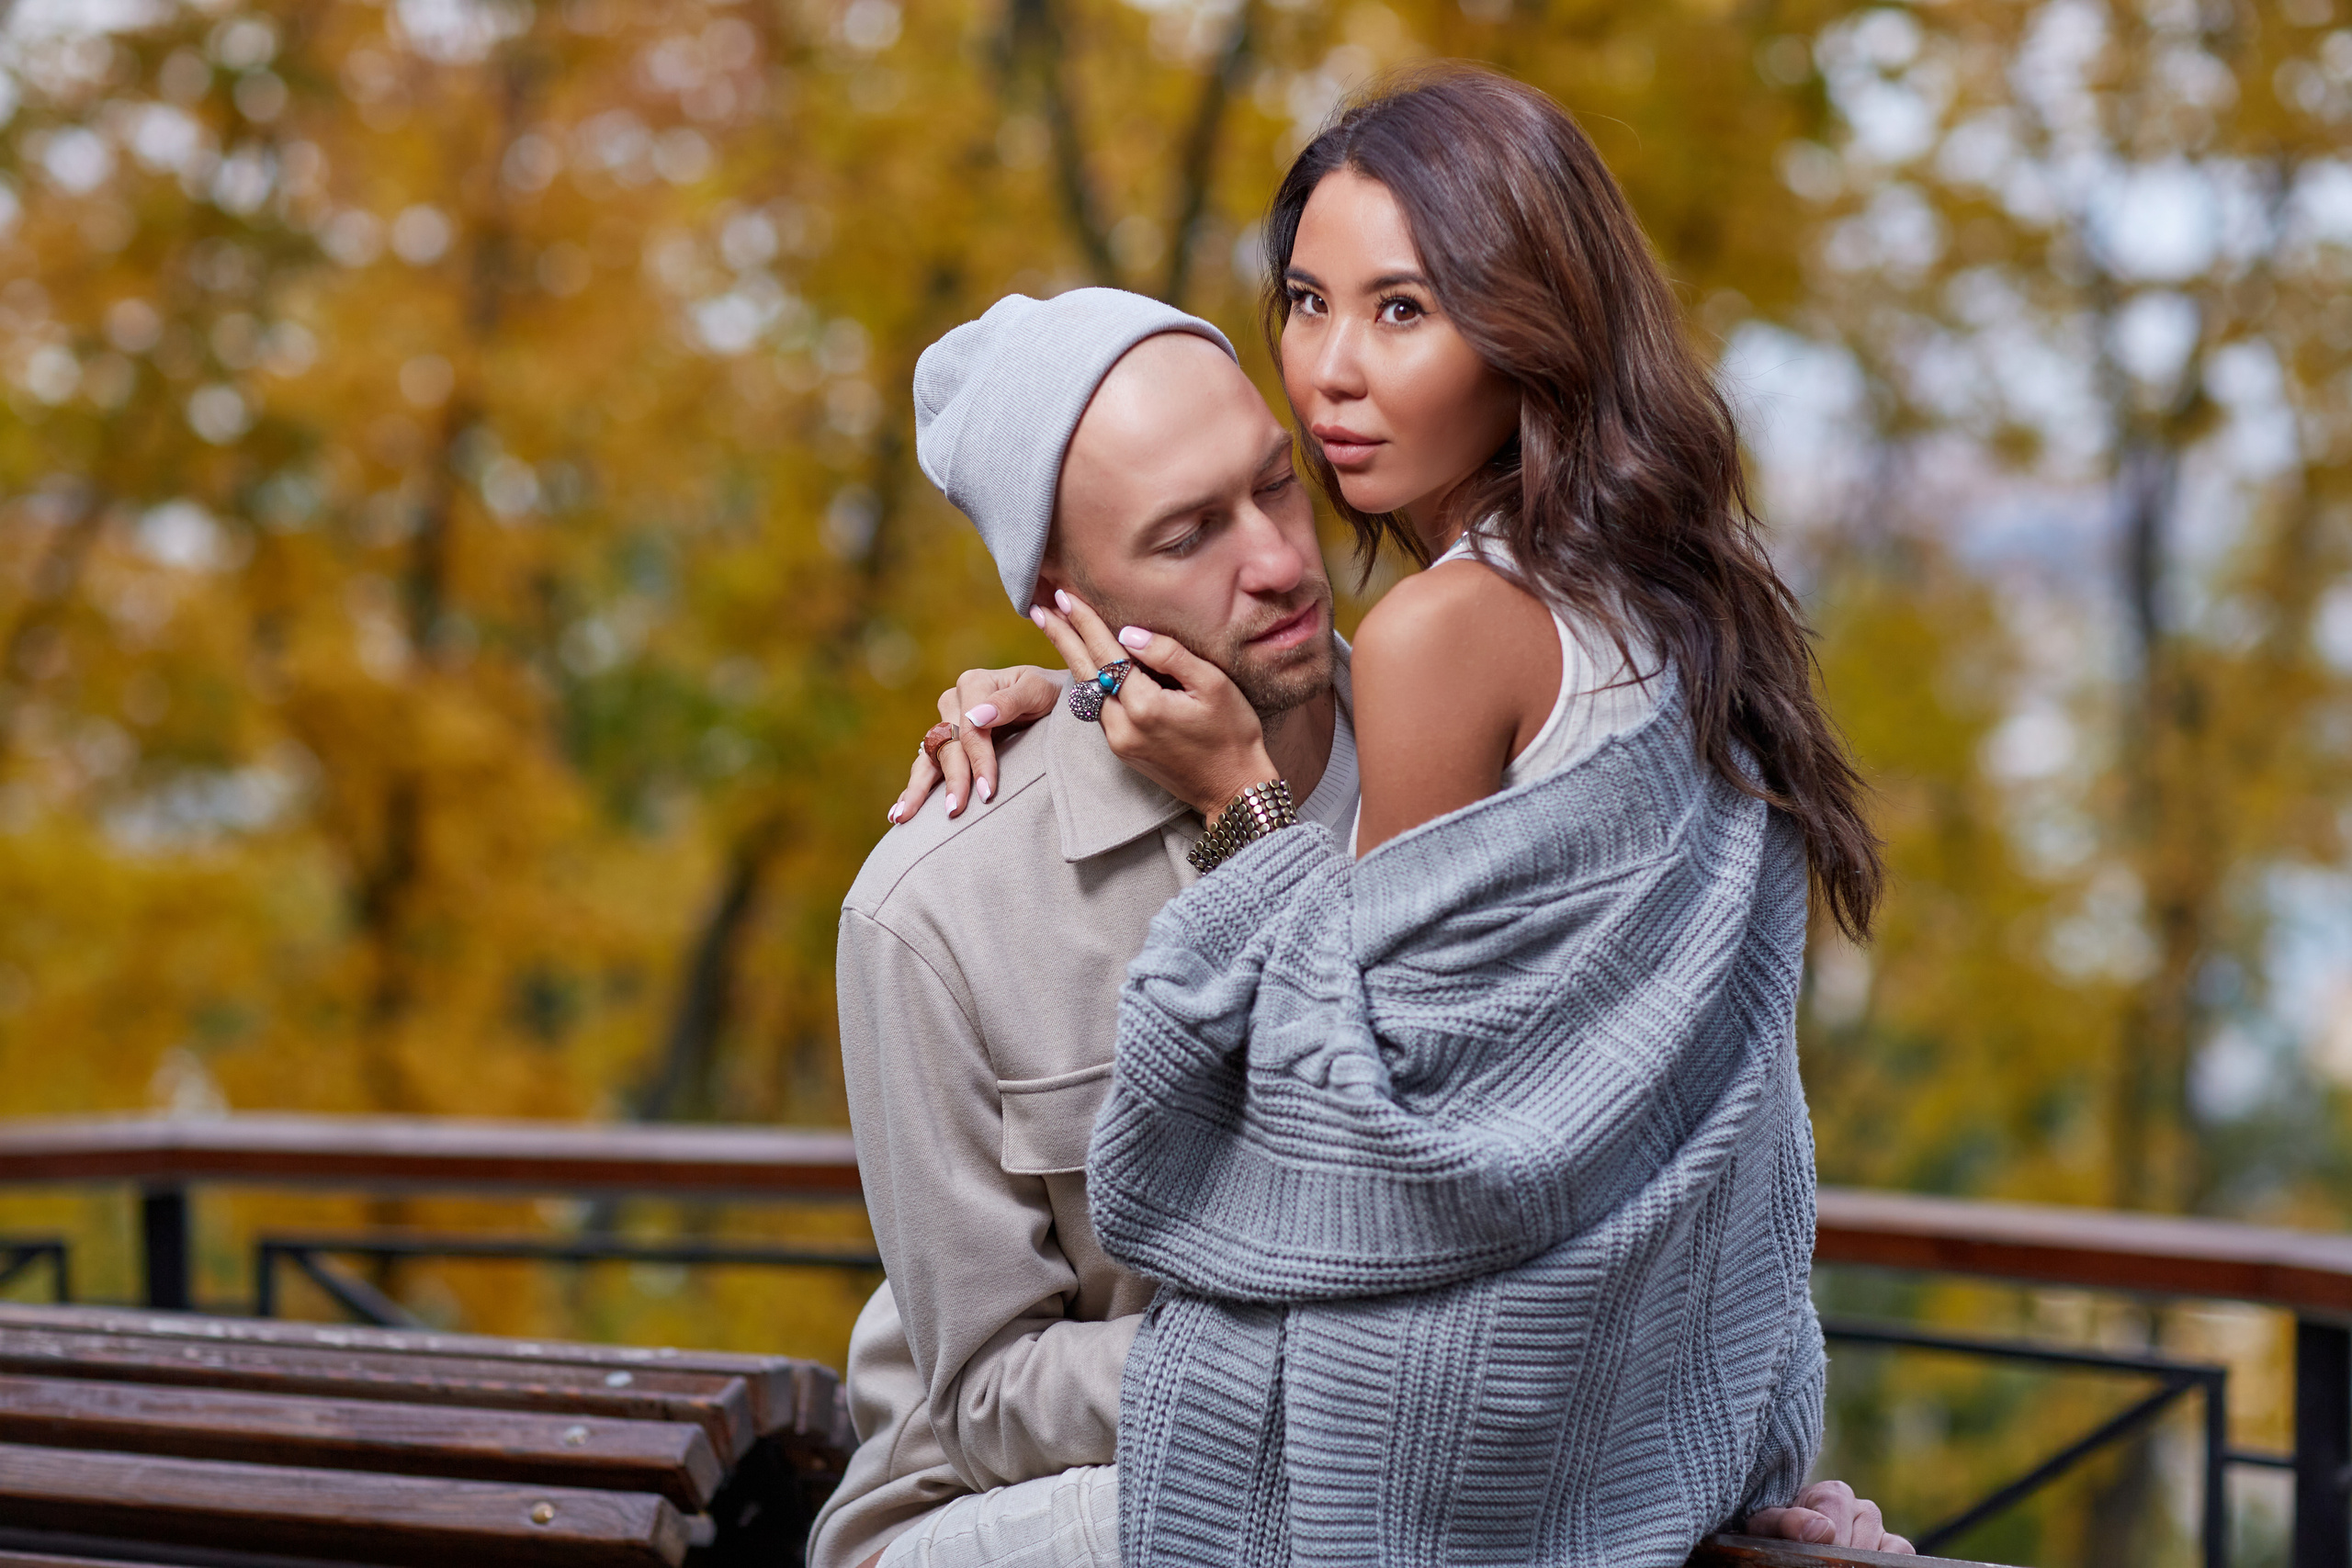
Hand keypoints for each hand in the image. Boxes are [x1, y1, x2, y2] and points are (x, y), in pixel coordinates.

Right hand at [887, 666, 1060, 824]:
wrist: (1056, 699)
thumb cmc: (1052, 693)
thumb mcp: (1038, 689)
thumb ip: (1011, 701)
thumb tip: (977, 718)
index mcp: (974, 684)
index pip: (971, 730)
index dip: (978, 761)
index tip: (988, 793)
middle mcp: (954, 702)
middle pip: (948, 746)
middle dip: (953, 781)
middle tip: (955, 811)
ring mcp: (948, 723)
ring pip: (929, 757)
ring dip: (917, 788)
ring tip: (903, 817)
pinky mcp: (948, 743)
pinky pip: (928, 766)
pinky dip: (916, 788)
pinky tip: (900, 811)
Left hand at [1031, 588, 1274, 818]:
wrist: (1233, 789)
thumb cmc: (1233, 734)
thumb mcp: (1214, 685)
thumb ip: (1170, 655)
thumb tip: (1129, 633)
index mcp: (1145, 706)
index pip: (1105, 653)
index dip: (1085, 622)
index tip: (1064, 597)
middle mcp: (1122, 726)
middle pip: (1083, 672)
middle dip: (1061, 637)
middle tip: (1038, 609)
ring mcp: (1118, 742)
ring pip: (1087, 691)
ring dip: (1071, 658)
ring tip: (1055, 629)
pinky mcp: (1122, 751)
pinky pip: (1098, 708)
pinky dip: (1089, 681)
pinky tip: (1085, 663)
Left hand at [1746, 1479, 1912, 1553]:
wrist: (1786, 1539)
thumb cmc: (1776, 1533)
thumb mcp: (1768, 1525)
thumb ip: (1785, 1521)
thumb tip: (1821, 1530)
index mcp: (1832, 1494)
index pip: (1838, 1514)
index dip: (1825, 1541)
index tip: (1813, 1553)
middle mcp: (1860, 1507)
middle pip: (1861, 1539)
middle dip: (1839, 1557)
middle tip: (1822, 1561)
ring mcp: (1878, 1528)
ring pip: (1884, 1547)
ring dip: (1859, 1560)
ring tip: (1835, 1561)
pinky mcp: (1892, 1547)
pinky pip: (1901, 1552)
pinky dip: (1886, 1562)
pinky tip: (1861, 1565)